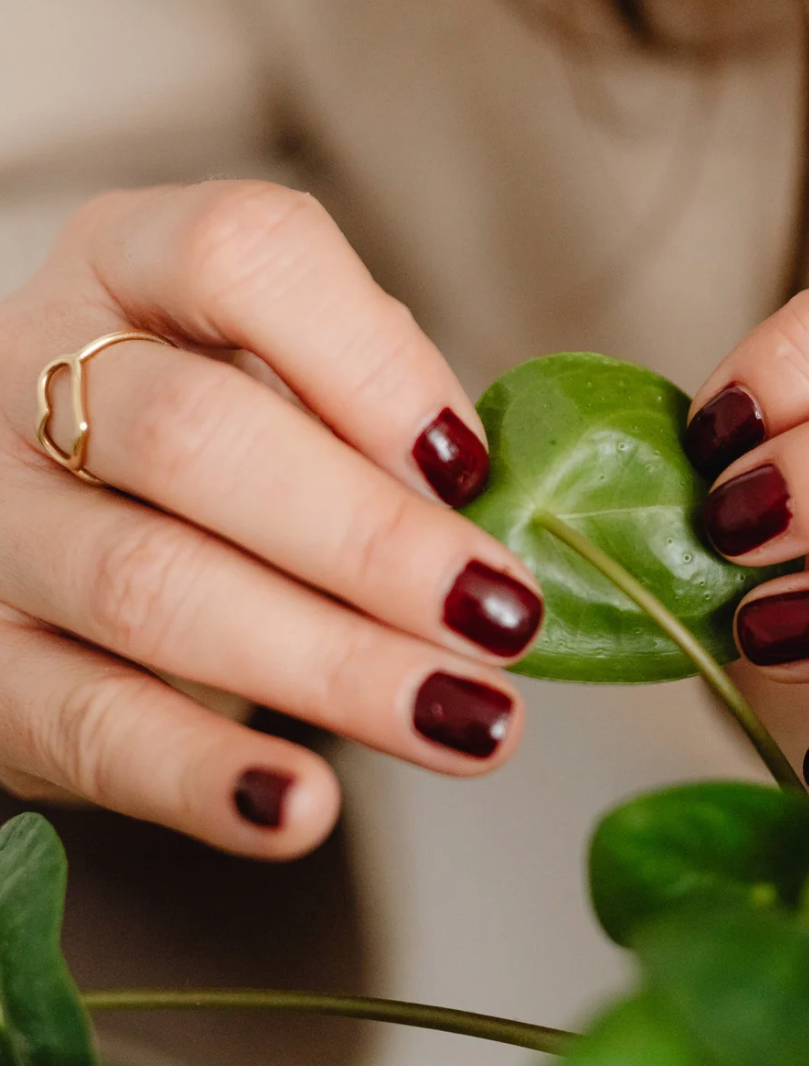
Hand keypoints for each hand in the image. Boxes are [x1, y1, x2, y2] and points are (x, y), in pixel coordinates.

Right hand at [0, 182, 542, 857]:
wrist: (75, 521)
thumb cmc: (231, 437)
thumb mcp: (295, 378)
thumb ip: (382, 411)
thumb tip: (491, 514)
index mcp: (131, 262)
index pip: (241, 255)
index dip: (370, 362)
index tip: (471, 467)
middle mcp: (33, 370)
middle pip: (197, 436)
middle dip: (372, 540)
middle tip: (504, 618)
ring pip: (149, 586)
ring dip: (332, 667)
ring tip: (473, 721)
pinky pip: (84, 725)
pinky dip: (202, 775)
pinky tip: (305, 810)